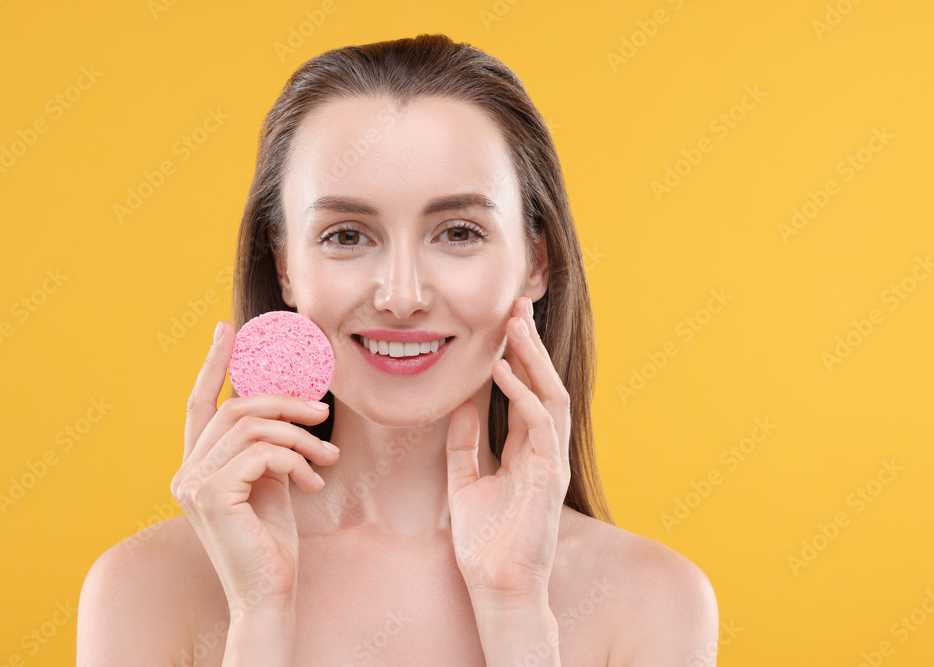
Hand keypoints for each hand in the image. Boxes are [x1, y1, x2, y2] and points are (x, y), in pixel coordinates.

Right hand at [170, 321, 339, 617]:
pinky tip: (312, 482)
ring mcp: (193, 484)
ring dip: (300, 437)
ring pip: (251, 427)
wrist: (270, 593)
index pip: (200, 404)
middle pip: (235, 409)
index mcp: (196, 467)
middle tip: (322, 413)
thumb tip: (291, 407)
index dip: (213, 364)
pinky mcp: (211, 496)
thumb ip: (268, 446)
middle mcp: (186, 473)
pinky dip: (294, 460)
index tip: (228, 330)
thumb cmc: (272, 541)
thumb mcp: (272, 482)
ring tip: (329, 456)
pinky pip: (261, 453)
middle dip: (284, 403)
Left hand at [445, 297, 570, 602]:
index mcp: (527, 453)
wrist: (496, 587)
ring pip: (550, 396)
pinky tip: (502, 371)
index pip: (527, 393)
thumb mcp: (464, 482)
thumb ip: (463, 444)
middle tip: (517, 306)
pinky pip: (541, 425)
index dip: (517, 357)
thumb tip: (459, 405)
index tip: (504, 323)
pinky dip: (522, 395)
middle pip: (543, 385)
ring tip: (514, 325)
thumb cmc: (484, 543)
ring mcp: (551, 463)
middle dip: (531, 345)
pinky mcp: (550, 476)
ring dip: (532, 359)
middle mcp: (545, 452)